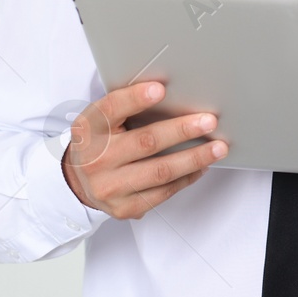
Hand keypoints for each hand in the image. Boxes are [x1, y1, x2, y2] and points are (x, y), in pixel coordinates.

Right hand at [61, 81, 227, 219]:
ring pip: (160, 171)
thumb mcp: (100, 120)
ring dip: (194, 158)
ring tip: (217, 147)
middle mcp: (97, 159)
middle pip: (145, 142)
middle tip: (208, 121)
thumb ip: (124, 107)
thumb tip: (170, 92)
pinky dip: (187, 177)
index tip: (160, 88)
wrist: (79, 182)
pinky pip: (164, 192)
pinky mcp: (125, 207)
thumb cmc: (99, 143)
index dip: (135, 99)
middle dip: (182, 130)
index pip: (110, 110)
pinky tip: (201, 166)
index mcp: (89, 130)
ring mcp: (110, 187)